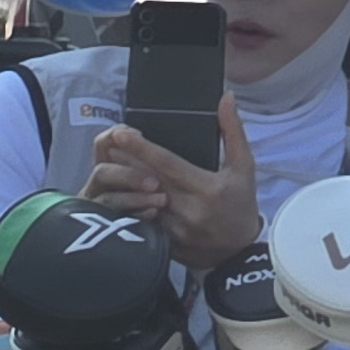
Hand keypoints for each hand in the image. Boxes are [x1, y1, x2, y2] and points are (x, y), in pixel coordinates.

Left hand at [80, 97, 260, 277]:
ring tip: (105, 165)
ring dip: (122, 184)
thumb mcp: (244, 166)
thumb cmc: (241, 204)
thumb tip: (226, 97)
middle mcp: (188, 209)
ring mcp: (174, 230)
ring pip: (141, 203)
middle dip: (125, 161)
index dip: (143, 148)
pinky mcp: (166, 245)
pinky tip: (113, 195)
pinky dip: (128, 208)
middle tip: (106, 144)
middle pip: (148, 181)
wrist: (239, 252)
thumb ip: (232, 130)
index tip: (123, 134)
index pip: (168, 164)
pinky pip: (142, 223)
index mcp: (206, 188)